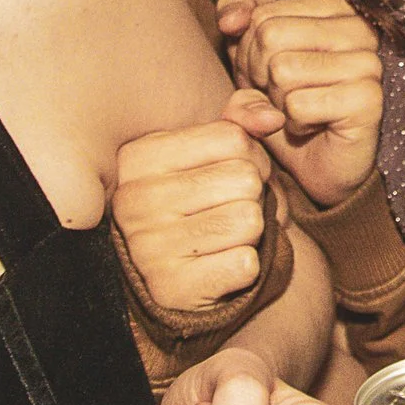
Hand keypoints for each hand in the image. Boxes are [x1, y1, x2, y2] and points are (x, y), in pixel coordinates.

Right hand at [112, 95, 277, 313]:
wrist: (186, 275)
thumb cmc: (205, 199)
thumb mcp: (215, 148)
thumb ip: (242, 115)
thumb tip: (271, 119)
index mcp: (137, 157)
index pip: (234, 138)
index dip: (250, 157)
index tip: (229, 175)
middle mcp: (133, 201)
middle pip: (244, 179)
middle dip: (254, 195)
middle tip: (232, 209)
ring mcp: (147, 248)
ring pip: (249, 221)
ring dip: (252, 231)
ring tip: (227, 236)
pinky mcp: (171, 289)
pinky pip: (245, 264)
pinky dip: (246, 265)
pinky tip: (222, 264)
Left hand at [219, 0, 383, 208]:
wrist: (321, 169)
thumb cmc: (287, 108)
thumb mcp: (252, 61)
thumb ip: (237, 24)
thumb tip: (230, 20)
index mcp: (334, 9)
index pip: (262, 16)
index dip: (250, 54)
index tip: (270, 76)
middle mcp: (357, 29)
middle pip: (270, 36)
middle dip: (261, 76)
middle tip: (282, 98)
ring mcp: (367, 63)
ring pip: (283, 70)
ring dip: (278, 102)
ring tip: (298, 111)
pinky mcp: (367, 99)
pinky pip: (299, 104)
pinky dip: (294, 123)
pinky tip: (312, 127)